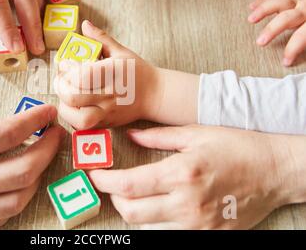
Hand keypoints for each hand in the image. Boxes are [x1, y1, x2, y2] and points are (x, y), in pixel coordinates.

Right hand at [0, 105, 64, 228]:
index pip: (11, 132)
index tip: (47, 113)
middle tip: (54, 136)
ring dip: (36, 175)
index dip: (36, 119)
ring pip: (19, 197)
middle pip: (26, 168)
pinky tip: (16, 185)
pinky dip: (14, 198)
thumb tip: (6, 129)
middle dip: (48, 148)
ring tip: (38, 160)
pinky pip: (0, 217)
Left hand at [54, 20, 159, 128]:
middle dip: (61, 87)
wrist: (156, 95)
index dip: (67, 70)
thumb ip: (101, 38)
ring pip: (79, 118)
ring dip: (66, 108)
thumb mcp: (121, 51)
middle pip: (74, 97)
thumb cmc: (137, 71)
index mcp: (114, 72)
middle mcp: (111, 93)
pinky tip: (74, 107)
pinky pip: (85, 127)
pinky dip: (74, 119)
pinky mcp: (107, 123)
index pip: (82, 75)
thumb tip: (84, 25)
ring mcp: (109, 111)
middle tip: (60, 80)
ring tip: (65, 97)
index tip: (64, 64)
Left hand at [90, 125, 305, 228]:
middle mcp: (187, 203)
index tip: (93, 175)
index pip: (128, 185)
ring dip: (134, 211)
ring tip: (137, 194)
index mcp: (181, 173)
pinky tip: (160, 206)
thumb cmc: (237, 146)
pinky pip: (170, 234)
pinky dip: (157, 222)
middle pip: (131, 212)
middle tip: (112, 185)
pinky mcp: (208, 235)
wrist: (275, 171)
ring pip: (147, 227)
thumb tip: (131, 136)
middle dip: (114, 199)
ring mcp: (198, 224)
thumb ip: (158, 136)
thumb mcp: (196, 133)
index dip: (103, 182)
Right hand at [248, 0, 305, 66]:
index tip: (285, 62)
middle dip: (272, 30)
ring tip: (251, 20)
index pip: (301, 36)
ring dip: (263, 11)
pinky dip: (263, 2)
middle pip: (286, 18)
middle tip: (260, 42)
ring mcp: (300, 0)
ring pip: (278, 2)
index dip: (292, 50)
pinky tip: (251, 7)